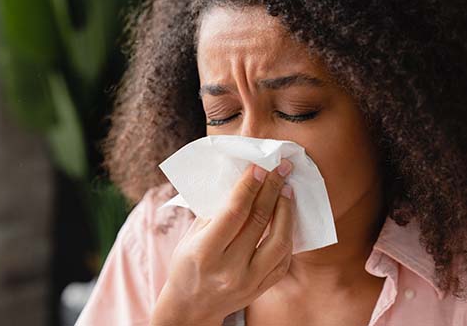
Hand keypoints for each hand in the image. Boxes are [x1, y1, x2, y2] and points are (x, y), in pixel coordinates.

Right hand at [150, 159, 294, 325]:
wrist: (191, 307)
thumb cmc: (186, 265)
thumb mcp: (190, 237)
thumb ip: (213, 212)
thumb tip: (239, 181)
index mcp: (205, 252)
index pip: (234, 212)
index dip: (249, 186)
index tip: (259, 166)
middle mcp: (229, 269)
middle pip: (258, 221)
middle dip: (271, 189)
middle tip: (280, 168)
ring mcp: (249, 281)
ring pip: (279, 240)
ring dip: (286, 210)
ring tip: (286, 189)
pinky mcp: (261, 288)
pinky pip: (283, 259)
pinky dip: (288, 234)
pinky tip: (286, 217)